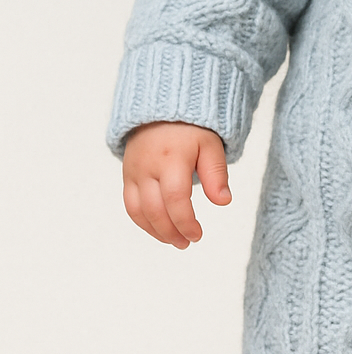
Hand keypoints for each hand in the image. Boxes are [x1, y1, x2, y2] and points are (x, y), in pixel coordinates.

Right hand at [122, 122, 230, 248]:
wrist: (161, 111)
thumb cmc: (191, 129)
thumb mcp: (211, 145)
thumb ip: (216, 173)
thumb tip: (223, 201)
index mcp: (172, 157)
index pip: (175, 198)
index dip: (186, 222)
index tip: (198, 235)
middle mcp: (148, 165)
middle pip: (155, 209)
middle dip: (171, 232)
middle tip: (187, 243)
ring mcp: (134, 171)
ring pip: (138, 211)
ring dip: (156, 232)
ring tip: (175, 241)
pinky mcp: (127, 176)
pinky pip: (130, 205)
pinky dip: (143, 222)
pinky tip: (159, 230)